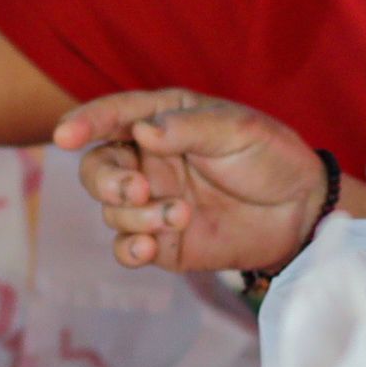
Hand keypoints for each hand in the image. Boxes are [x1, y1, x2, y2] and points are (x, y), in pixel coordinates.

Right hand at [58, 90, 330, 274]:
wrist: (302, 211)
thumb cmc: (270, 156)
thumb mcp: (237, 130)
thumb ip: (188, 129)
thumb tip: (141, 132)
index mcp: (163, 122)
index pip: (113, 116)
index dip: (85, 122)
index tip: (64, 134)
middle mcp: (149, 161)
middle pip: (98, 168)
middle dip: (106, 182)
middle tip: (137, 191)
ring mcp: (153, 203)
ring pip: (112, 211)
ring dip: (136, 216)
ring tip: (180, 216)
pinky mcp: (163, 242)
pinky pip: (127, 248)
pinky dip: (130, 249)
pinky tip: (150, 248)